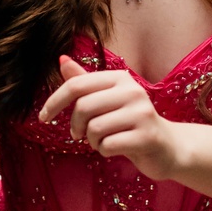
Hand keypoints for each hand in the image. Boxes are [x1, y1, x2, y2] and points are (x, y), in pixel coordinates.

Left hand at [38, 56, 181, 180]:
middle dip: (76, 126)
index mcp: (120, 78)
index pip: (76, 85)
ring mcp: (141, 113)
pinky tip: (115, 148)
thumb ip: (84, 81)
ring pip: (94, 128)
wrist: (168, 146)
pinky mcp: (146, 136)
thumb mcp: (107, 99)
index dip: (54, 101)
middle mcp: (132, 91)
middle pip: (83, 107)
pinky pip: (107, 145)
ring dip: (92, 141)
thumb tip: (61, 58)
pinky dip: (104, 151)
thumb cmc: (131, 122)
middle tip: (80, 135)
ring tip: (103, 141)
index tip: (43, 117)